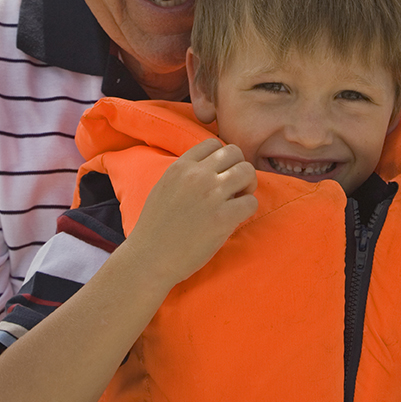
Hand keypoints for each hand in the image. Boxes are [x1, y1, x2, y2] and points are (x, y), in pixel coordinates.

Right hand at [126, 139, 258, 288]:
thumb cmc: (155, 227)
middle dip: (238, 169)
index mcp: (180, 166)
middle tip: (234, 189)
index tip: (219, 175)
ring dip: (248, 186)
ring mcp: (211, 196)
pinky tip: (235, 219)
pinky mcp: (222, 219)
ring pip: (248, 172)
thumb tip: (211, 168)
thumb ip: (185, 174)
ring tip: (237, 201)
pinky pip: (251, 202)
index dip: (222, 159)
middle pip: (235, 153)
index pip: (213, 143)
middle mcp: (196, 176)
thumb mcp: (164, 187)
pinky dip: (248, 210)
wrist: (149, 258)